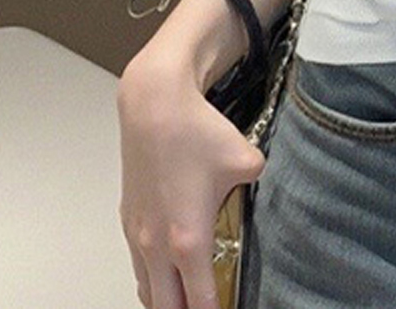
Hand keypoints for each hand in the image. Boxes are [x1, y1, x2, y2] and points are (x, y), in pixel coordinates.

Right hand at [116, 53, 268, 308]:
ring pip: (147, 290)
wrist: (153, 106)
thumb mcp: (246, 159)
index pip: (201, 302)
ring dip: (167, 301)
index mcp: (188, 241)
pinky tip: (167, 273)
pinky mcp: (128, 220)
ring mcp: (137, 236)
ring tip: (188, 299)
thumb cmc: (197, 133)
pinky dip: (152, 279)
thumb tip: (267, 183)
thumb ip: (262, 182)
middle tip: (209, 306)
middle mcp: (157, 247)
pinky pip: (138, 266)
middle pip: (167, 307)